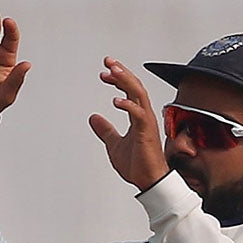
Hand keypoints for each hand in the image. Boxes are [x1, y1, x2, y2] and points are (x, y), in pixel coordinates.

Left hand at [88, 57, 168, 190]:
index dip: (117, 79)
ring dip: (125, 81)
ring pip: (138, 94)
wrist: (149, 180)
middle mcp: (144, 115)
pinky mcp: (146, 131)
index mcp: (138, 116)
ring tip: (113, 71)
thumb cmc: (137, 164)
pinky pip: (138, 114)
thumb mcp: (114, 144)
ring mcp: (146, 122)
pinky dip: (128, 105)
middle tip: (108, 61)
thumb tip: (93, 118)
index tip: (104, 73)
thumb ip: (105, 130)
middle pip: (134, 86)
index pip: (129, 91)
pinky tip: (115, 101)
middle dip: (121, 72)